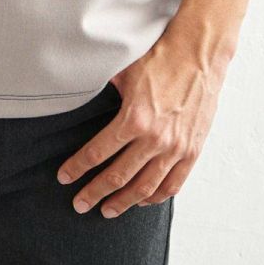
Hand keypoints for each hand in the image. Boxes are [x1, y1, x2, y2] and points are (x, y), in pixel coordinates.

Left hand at [55, 31, 228, 216]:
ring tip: (107, 210)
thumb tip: (77, 92)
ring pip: (145, 188)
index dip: (77, 168)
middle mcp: (155, 139)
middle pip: (118, 177)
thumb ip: (102, 89)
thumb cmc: (160, 58)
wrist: (199, 54)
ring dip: (123, 202)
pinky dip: (155, 197)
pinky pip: (172, 184)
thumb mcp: (123, 71)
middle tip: (79, 204)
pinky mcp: (192, 151)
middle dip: (94, 193)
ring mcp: (176, 148)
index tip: (64, 178)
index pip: (97, 153)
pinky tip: (142, 201)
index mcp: (134, 119)